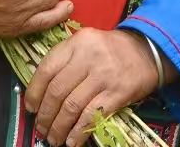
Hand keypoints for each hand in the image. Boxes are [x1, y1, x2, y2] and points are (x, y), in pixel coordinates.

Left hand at [25, 27, 167, 146]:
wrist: (149, 50)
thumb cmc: (112, 50)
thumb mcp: (87, 44)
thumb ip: (66, 61)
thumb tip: (41, 94)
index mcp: (77, 42)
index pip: (46, 69)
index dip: (34, 93)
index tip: (31, 108)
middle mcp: (89, 56)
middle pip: (57, 91)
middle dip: (45, 115)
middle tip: (41, 129)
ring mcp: (104, 75)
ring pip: (72, 106)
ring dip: (59, 127)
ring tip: (54, 138)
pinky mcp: (117, 92)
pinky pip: (91, 115)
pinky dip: (78, 131)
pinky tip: (72, 140)